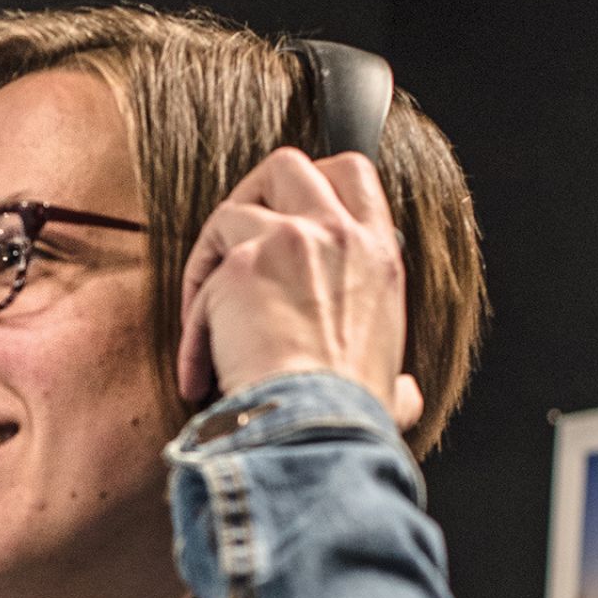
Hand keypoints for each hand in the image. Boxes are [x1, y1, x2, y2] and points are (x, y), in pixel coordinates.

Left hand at [177, 148, 422, 432]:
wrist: (316, 431)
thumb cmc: (350, 419)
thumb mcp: (392, 388)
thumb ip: (397, 381)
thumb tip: (406, 397)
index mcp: (378, 256)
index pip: (353, 174)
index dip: (314, 182)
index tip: (288, 215)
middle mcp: (336, 235)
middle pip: (286, 165)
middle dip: (251, 196)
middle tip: (233, 248)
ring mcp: (286, 243)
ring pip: (229, 212)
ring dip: (209, 262)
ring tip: (207, 322)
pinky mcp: (238, 268)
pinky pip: (200, 287)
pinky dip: (192, 332)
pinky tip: (199, 376)